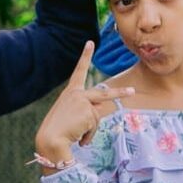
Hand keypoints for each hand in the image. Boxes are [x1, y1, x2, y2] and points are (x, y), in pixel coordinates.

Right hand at [34, 43, 132, 162]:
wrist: (50, 139)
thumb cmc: (56, 132)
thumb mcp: (70, 116)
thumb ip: (85, 110)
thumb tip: (100, 110)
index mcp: (70, 92)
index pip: (79, 71)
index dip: (85, 56)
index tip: (90, 43)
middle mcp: (77, 93)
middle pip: (104, 94)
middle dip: (120, 93)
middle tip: (132, 91)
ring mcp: (83, 101)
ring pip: (97, 118)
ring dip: (89, 131)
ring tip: (76, 136)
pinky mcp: (88, 112)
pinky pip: (94, 126)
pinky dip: (88, 136)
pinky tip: (77, 137)